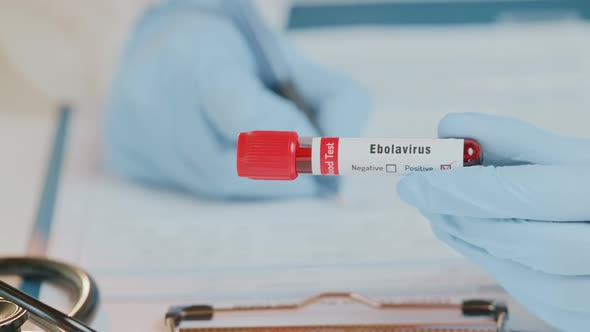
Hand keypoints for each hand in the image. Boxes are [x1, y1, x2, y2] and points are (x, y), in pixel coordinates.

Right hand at [104, 1, 369, 198]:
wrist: (166, 46)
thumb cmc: (238, 56)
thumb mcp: (290, 61)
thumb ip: (334, 102)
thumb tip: (339, 167)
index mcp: (196, 57)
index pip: (242, 114)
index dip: (289, 139)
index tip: (317, 148)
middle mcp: (152, 96)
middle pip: (228, 165)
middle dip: (279, 177)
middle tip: (309, 177)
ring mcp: (132, 131)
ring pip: (211, 183)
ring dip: (255, 185)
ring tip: (277, 168)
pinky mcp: (127, 156)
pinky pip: (190, 188)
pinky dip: (226, 184)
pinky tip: (233, 161)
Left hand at [397, 113, 589, 331]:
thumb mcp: (571, 155)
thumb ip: (510, 139)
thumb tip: (447, 128)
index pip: (514, 193)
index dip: (454, 188)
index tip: (412, 181)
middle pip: (513, 239)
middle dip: (457, 218)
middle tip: (420, 197)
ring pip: (519, 276)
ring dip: (471, 244)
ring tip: (444, 217)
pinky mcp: (587, 316)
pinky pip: (533, 298)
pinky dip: (497, 266)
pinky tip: (479, 241)